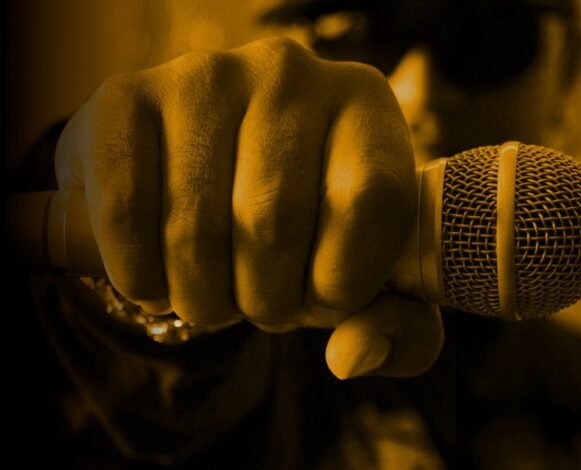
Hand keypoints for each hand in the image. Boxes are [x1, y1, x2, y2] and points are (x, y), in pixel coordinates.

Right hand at [55, 37, 442, 378]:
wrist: (211, 176)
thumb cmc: (307, 233)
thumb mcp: (371, 279)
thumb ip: (397, 329)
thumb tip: (351, 358)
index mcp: (366, 105)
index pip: (375, 200)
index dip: (347, 280)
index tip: (325, 299)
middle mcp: (290, 72)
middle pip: (273, 220)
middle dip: (266, 300)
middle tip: (261, 305)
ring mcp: (205, 75)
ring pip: (197, 228)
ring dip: (204, 298)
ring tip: (214, 297)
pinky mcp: (126, 96)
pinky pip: (124, 213)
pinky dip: (140, 275)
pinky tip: (156, 282)